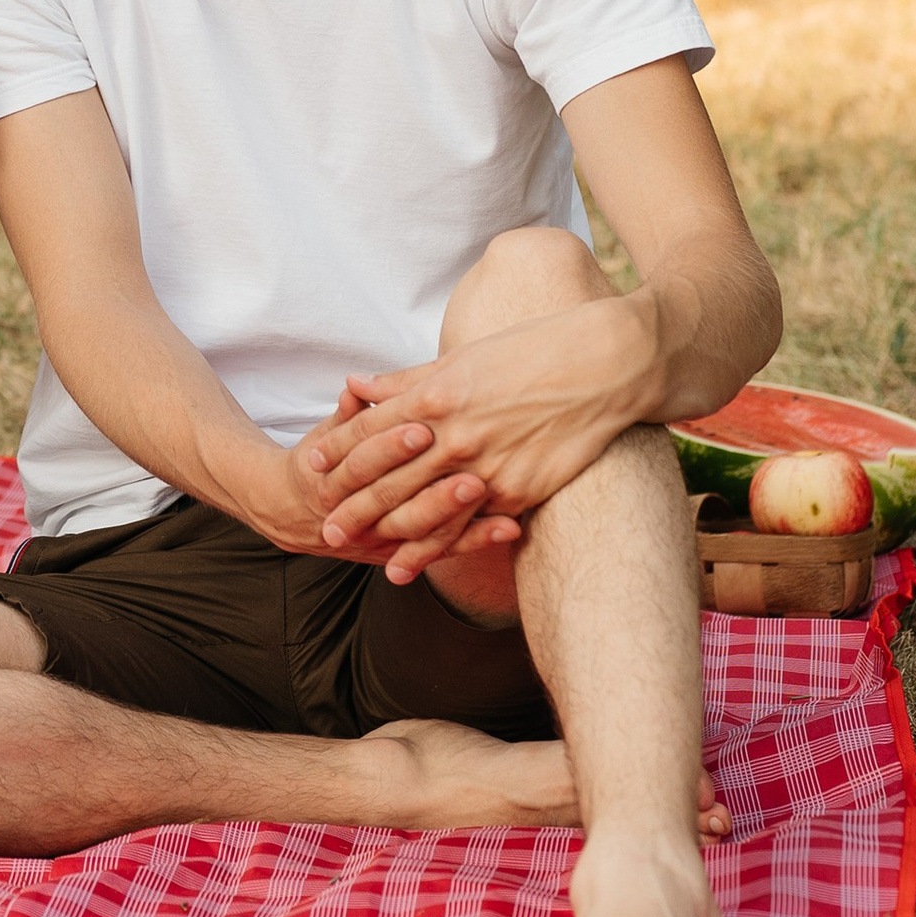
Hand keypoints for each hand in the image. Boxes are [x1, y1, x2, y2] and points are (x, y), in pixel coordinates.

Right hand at [243, 433, 518, 575]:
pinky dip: (477, 539)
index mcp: (332, 475)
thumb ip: (349, 414)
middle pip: (394, 499)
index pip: (363, 457)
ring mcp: (382, 537)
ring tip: (489, 493)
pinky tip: (509, 527)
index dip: (390, 445)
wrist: (292, 514)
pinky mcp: (406, 552)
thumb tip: (354, 387)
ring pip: (420, 530)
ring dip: (456, 513)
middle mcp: (356, 512)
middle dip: (431, 488)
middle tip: (469, 473)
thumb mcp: (327, 435)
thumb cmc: (324, 460)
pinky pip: (444, 549)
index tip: (422, 428)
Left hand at [299, 301, 660, 573]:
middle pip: (390, 476)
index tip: (311, 470)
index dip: (339, 452)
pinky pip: (467, 526)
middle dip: (352, 504)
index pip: (373, 429)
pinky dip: (435, 548)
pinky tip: (412, 564)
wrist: (604, 365)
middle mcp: (456, 433)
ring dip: (385, 534)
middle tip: (322, 527)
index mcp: (438, 394)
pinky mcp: (518, 490)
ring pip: (423, 509)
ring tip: (355, 551)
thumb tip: (358, 386)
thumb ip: (407, 381)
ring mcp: (487, 466)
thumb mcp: (462, 359)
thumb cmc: (532, 351)